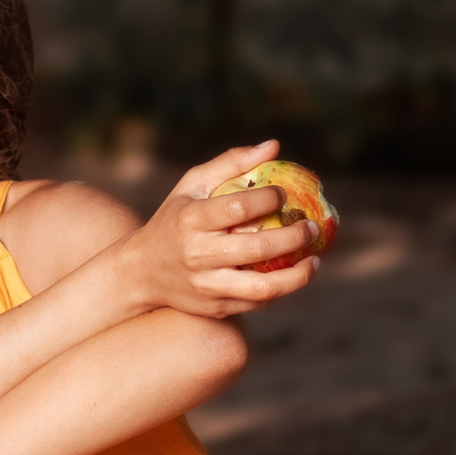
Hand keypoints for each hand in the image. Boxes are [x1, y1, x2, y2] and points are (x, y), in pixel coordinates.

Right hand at [107, 141, 321, 318]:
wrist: (141, 272)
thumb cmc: (175, 218)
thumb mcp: (192, 185)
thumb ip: (231, 163)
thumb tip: (273, 146)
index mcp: (190, 220)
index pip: (238, 208)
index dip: (269, 199)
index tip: (283, 194)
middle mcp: (197, 255)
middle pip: (256, 249)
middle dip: (293, 237)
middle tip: (311, 227)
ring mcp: (206, 286)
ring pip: (263, 288)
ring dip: (297, 275)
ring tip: (314, 261)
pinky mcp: (215, 307)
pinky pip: (257, 302)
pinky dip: (281, 289)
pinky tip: (293, 273)